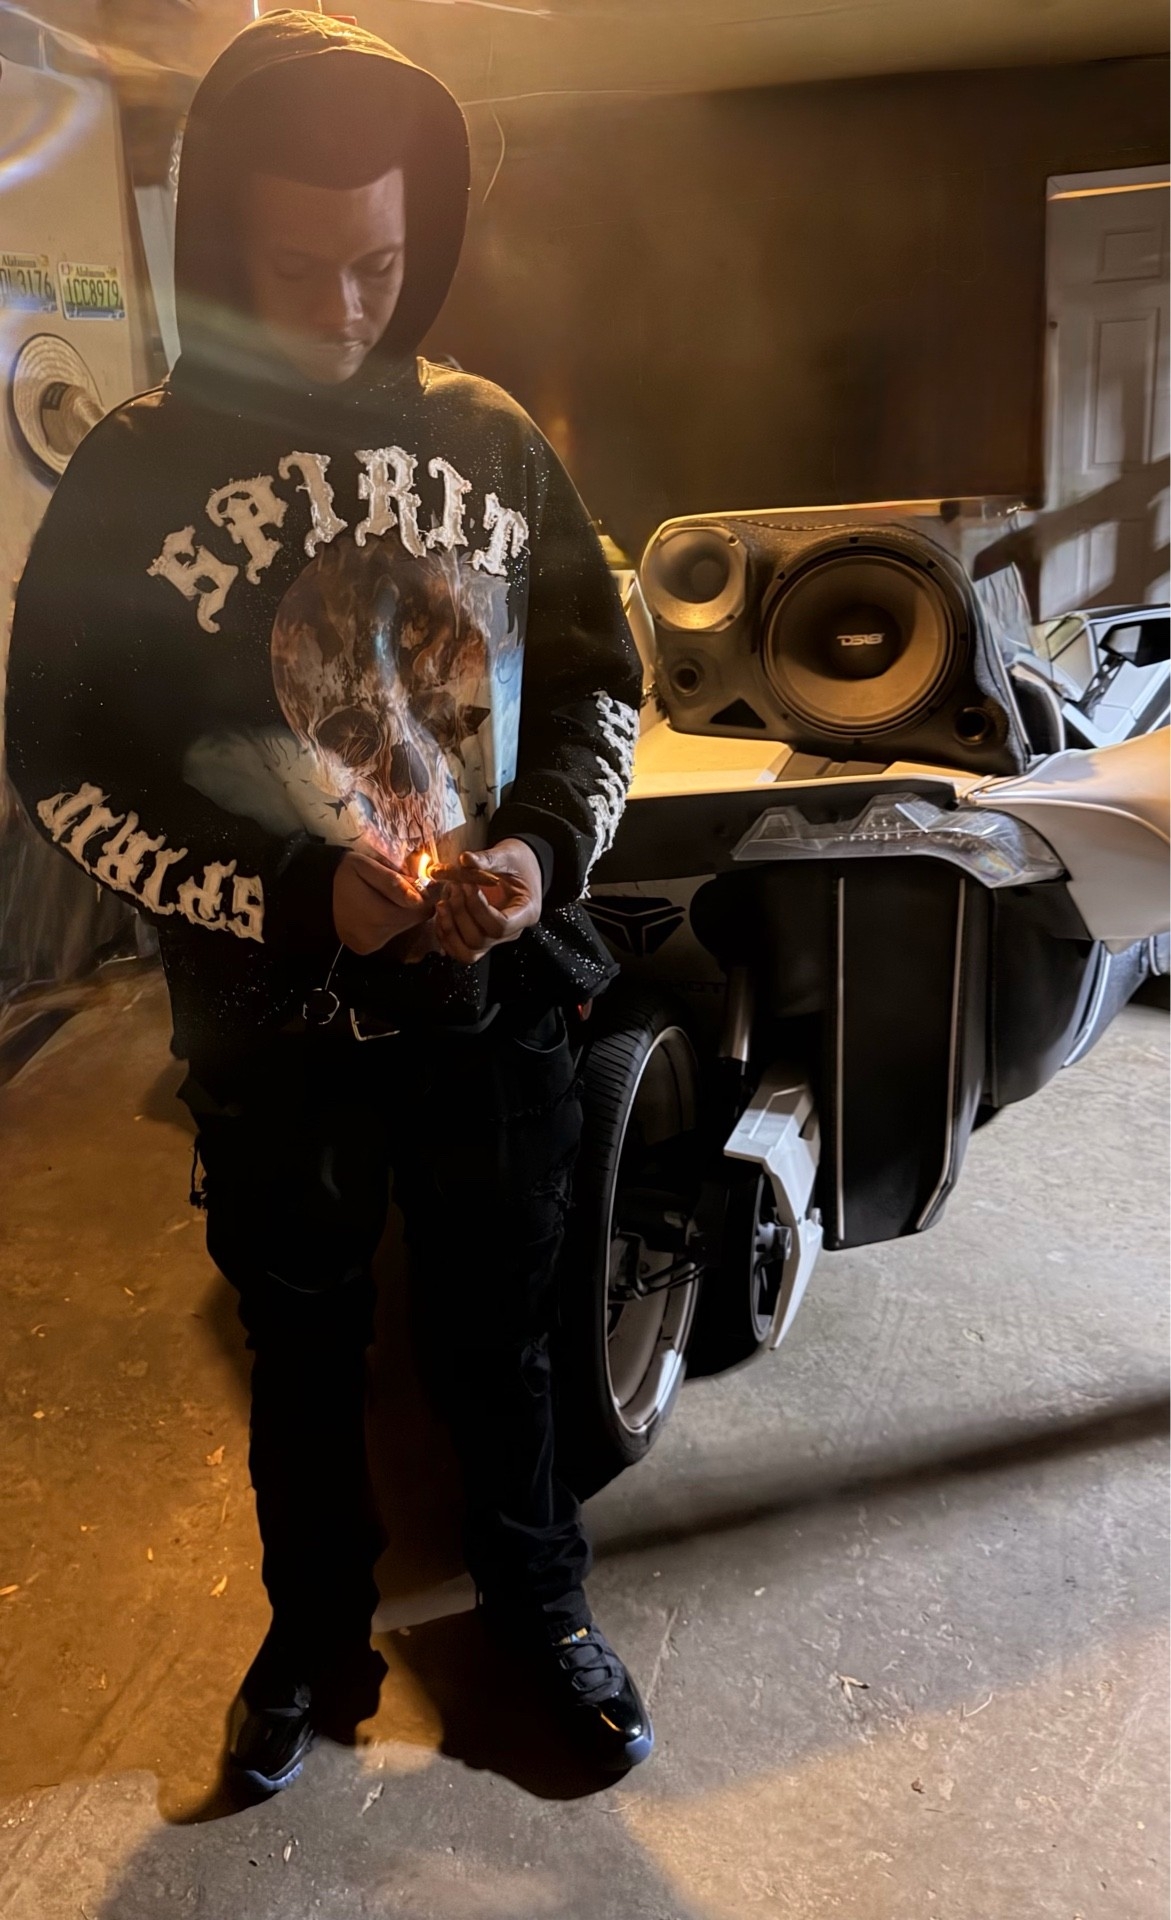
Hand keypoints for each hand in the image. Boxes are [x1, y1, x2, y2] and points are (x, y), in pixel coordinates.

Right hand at [333, 848, 432, 954]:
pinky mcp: (367, 948)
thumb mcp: (365, 866)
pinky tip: (376, 909)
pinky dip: (389, 921)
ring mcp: (371, 946)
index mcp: (379, 916)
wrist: (318, 893)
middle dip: (409, 902)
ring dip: (400, 911)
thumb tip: (417, 899)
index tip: (407, 881)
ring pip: (404, 926)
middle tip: (392, 887)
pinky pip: (391, 933)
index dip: (420, 892)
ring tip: (382, 897)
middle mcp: (376, 937)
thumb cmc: (344, 876)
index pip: (421, 908)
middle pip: (414, 919)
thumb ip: (392, 881)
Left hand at [430, 839, 542, 964]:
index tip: (468, 885)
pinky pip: (459, 949)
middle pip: (481, 940)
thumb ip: (487, 859)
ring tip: (442, 903)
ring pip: (468, 952)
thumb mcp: (508, 855)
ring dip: (449, 929)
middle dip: (460, 915)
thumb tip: (465, 859)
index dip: (478, 908)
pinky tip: (441, 912)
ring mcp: (494, 938)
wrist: (520, 868)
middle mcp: (511, 932)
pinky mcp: (480, 938)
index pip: (500, 926)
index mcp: (525, 912)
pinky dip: (445, 935)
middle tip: (453, 887)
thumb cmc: (518, 862)